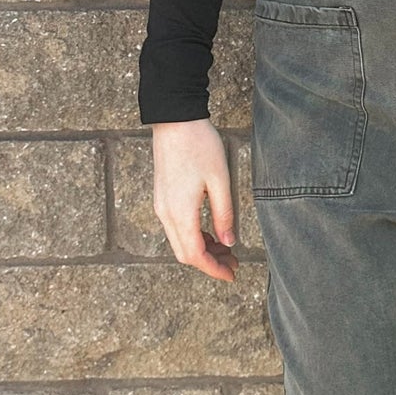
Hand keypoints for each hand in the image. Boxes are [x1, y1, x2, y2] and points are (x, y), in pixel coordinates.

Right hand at [151, 117, 238, 281]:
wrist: (175, 119)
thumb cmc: (200, 145)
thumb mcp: (220, 181)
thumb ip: (224, 215)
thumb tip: (229, 242)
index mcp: (180, 212)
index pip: (195, 255)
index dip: (214, 269)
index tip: (232, 274)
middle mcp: (165, 213)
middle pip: (184, 253)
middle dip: (209, 263)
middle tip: (234, 263)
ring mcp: (161, 205)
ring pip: (179, 242)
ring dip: (202, 250)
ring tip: (227, 248)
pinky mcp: (162, 197)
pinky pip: (176, 228)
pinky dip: (194, 236)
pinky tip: (211, 233)